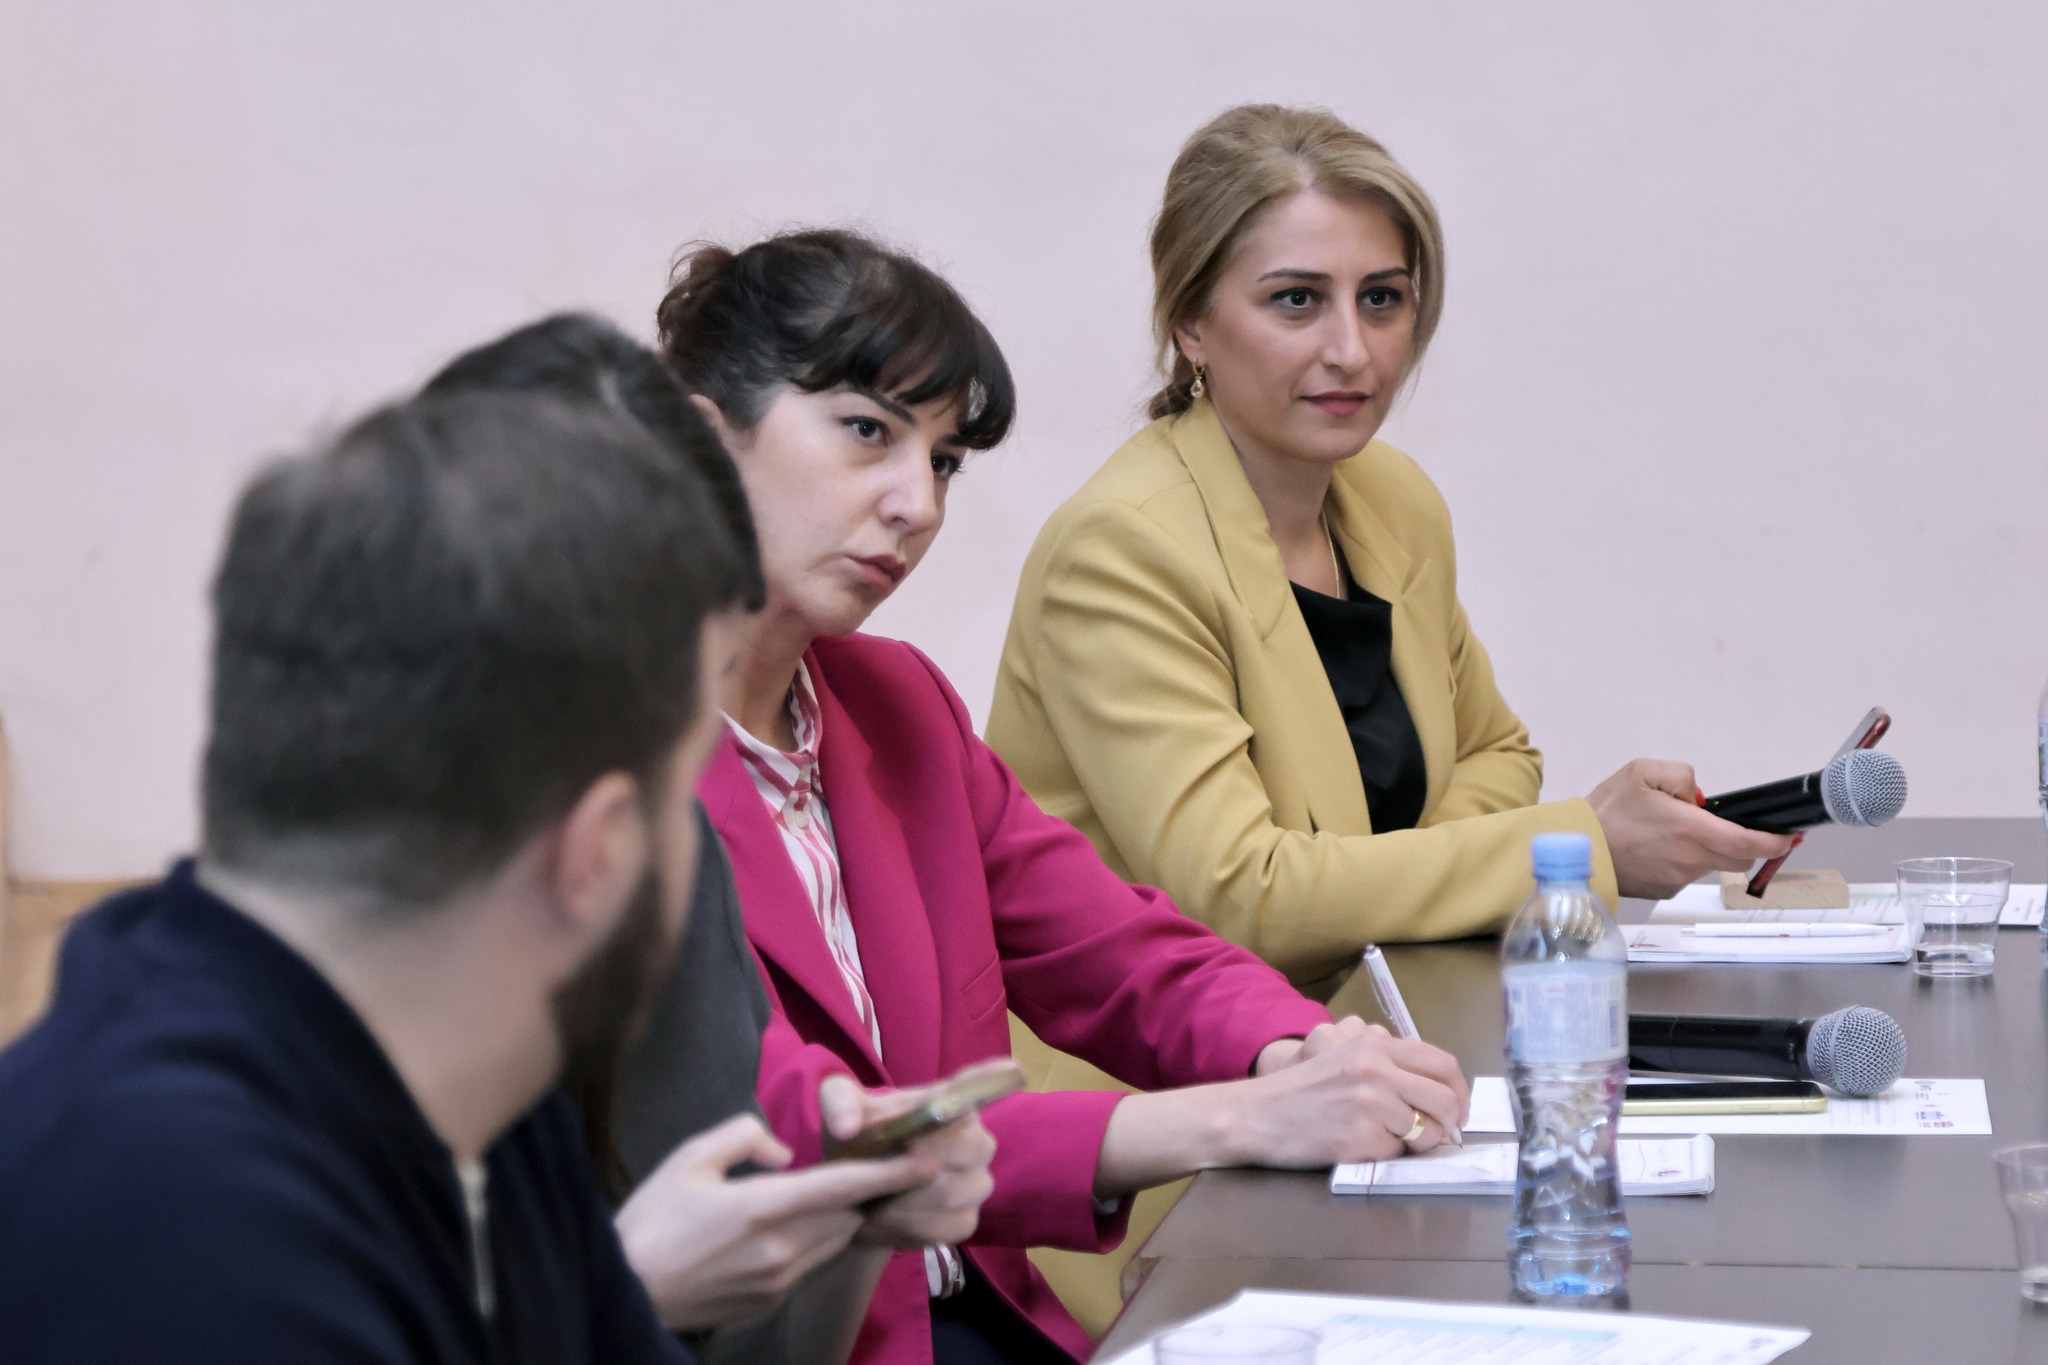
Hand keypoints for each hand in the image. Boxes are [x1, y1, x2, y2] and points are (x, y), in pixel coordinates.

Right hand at [616, 1112, 932, 1329]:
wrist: (626, 1291)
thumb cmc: (652, 1220)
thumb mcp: (689, 1158)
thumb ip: (744, 1137)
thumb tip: (782, 1151)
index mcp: (763, 1207)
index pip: (844, 1187)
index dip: (891, 1174)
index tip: (927, 1163)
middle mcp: (782, 1248)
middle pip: (849, 1215)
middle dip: (871, 1192)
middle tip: (888, 1165)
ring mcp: (779, 1280)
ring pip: (835, 1241)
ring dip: (846, 1216)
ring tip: (851, 1191)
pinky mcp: (770, 1300)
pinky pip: (813, 1262)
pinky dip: (822, 1239)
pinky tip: (806, 1223)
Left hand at [819, 1071, 998, 1248]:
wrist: (854, 1196)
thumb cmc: (858, 1142)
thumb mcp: (839, 1113)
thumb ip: (838, 1104)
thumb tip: (848, 1128)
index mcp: (951, 1100)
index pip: (981, 1084)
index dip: (995, 1079)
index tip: (1011, 1071)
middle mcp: (976, 1137)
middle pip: (967, 1149)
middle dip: (917, 1166)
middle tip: (880, 1175)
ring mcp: (979, 1181)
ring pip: (953, 1193)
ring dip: (907, 1202)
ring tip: (875, 1201)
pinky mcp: (968, 1220)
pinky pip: (949, 1226)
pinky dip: (912, 1229)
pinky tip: (890, 1221)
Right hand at [1227, 1019, 1468, 1166]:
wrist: (1255, 1114)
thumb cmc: (1301, 1091)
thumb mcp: (1344, 1058)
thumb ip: (1387, 1063)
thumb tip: (1438, 1089)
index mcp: (1373, 1045)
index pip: (1442, 1063)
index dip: (1459, 1090)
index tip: (1455, 1109)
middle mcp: (1375, 1069)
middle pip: (1445, 1099)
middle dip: (1449, 1123)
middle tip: (1440, 1135)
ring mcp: (1369, 1105)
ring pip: (1427, 1132)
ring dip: (1417, 1143)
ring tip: (1389, 1140)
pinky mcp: (1360, 1138)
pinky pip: (1397, 1154)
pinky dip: (1386, 1156)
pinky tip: (1361, 1147)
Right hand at [1589, 758, 1794, 899]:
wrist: (1576, 849)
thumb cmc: (1606, 812)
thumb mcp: (1642, 771)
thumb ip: (1681, 776)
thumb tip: (1698, 796)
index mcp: (1693, 830)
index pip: (1750, 843)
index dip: (1776, 842)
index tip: (1788, 837)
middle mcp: (1691, 860)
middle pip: (1738, 859)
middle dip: (1739, 844)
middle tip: (1719, 827)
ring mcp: (1678, 879)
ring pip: (1709, 865)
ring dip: (1703, 851)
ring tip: (1669, 833)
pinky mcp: (1663, 891)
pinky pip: (1684, 875)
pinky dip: (1680, 862)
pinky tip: (1653, 849)